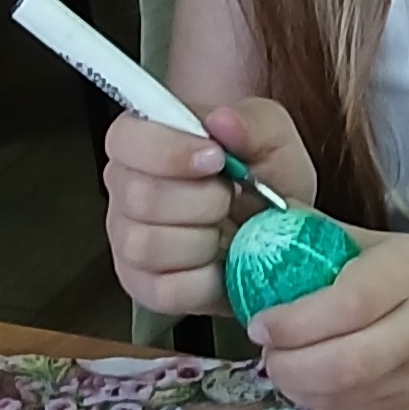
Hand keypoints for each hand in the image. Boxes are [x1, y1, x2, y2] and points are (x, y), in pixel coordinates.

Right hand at [99, 99, 319, 317]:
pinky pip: (166, 289)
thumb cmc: (268, 179)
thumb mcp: (275, 139)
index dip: (169, 151)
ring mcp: (128, 242)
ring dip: (204, 241)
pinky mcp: (145, 287)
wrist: (282, 236)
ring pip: (147, 245)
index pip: (125, 139)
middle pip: (140, 197)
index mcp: (144, 141)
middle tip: (231, 199)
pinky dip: (205, 280)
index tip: (216, 158)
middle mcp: (125, 189)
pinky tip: (220, 264)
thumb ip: (253, 123)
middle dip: (204, 201)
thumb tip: (221, 120)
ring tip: (227, 232)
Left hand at [247, 232, 408, 409]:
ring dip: (299, 386)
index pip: (345, 305)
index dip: (292, 321)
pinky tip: (315, 381)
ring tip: (285, 363)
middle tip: (267, 347)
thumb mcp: (400, 244)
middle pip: (341, 364)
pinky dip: (324, 401)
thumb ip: (332, 240)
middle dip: (287, 363)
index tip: (260, 321)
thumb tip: (263, 225)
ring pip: (345, 397)